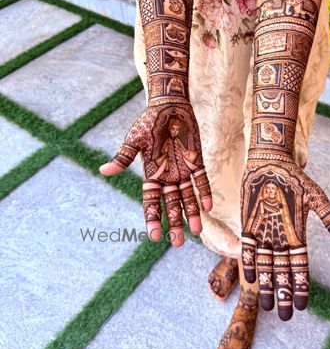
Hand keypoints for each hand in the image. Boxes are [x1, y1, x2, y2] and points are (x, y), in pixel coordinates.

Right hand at [99, 99, 211, 246]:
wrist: (169, 105)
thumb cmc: (149, 121)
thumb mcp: (134, 140)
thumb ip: (123, 157)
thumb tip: (103, 170)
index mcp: (151, 173)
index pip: (151, 201)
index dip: (152, 218)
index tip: (155, 236)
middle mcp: (167, 176)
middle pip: (171, 204)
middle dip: (174, 223)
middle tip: (177, 243)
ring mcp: (182, 169)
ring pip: (187, 197)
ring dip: (191, 213)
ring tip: (196, 232)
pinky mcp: (196, 160)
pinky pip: (201, 180)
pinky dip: (204, 192)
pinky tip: (208, 206)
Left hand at [240, 159, 329, 319]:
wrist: (270, 161)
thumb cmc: (295, 178)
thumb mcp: (316, 197)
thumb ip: (329, 217)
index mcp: (298, 235)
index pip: (300, 267)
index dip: (301, 287)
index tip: (301, 307)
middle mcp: (281, 238)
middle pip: (283, 272)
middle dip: (284, 293)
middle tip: (284, 316)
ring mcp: (264, 233)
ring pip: (265, 265)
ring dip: (266, 285)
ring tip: (267, 306)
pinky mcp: (248, 225)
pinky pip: (248, 248)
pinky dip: (249, 262)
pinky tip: (250, 278)